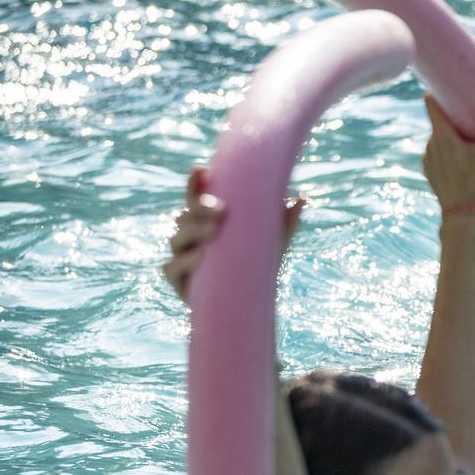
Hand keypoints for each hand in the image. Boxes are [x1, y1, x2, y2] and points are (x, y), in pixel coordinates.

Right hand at [162, 167, 303, 302]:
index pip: (197, 198)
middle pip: (186, 215)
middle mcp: (190, 235)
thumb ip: (285, 221)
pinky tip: (199, 258)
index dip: (195, 183)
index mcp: (207, 221)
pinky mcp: (177, 280)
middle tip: (221, 210)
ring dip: (193, 232)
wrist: (247, 305)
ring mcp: (181, 256)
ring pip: (177, 237)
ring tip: (214, 232)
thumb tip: (302, 197)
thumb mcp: (273, 243)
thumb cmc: (257, 267)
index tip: (201, 170)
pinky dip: (183, 262)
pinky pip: (171, 267)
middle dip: (200, 209)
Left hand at [423, 95, 474, 219]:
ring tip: (467, 144)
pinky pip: (436, 154)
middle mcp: (431, 144)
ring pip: (437, 139)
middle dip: (451, 119)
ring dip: (449, 138)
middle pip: (438, 123)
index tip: (443, 86)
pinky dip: (446, 153)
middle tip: (469, 120)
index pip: (432, 105)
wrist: (461, 215)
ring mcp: (428, 159)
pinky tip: (460, 161)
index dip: (436, 94)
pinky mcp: (429, 171)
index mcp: (443, 136)